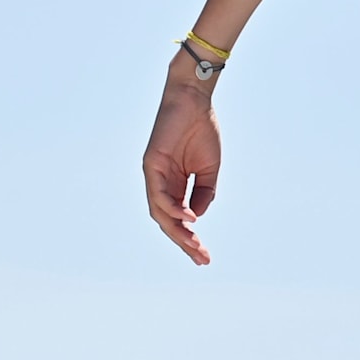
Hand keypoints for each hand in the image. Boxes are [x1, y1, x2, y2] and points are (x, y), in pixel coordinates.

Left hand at [143, 71, 220, 264]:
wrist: (194, 101)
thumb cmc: (202, 131)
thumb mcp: (209, 169)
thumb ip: (204, 193)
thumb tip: (197, 217)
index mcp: (174, 185)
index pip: (179, 219)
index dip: (191, 238)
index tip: (205, 256)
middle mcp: (161, 184)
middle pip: (168, 222)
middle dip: (184, 242)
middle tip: (201, 258)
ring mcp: (154, 176)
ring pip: (160, 213)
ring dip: (177, 231)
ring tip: (194, 243)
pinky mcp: (151, 165)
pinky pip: (158, 194)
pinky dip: (172, 208)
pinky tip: (187, 217)